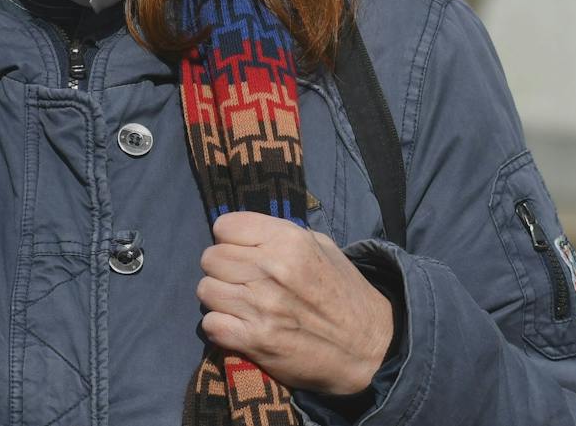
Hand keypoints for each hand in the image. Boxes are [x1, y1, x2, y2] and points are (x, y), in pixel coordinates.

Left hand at [196, 211, 394, 395]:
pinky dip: (220, 327)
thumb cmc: (344, 294)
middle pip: (210, 257)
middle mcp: (271, 269)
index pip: (224, 226)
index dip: (230, 240)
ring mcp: (261, 306)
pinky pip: (210, 323)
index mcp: (288, 241)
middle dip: (222, 269)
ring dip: (219, 298)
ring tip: (240, 304)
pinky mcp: (255, 340)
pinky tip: (239, 326)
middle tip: (242, 281)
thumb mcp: (322, 248)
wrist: (370, 349)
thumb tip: (244, 231)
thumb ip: (281, 235)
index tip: (242, 252)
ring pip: (205, 289)